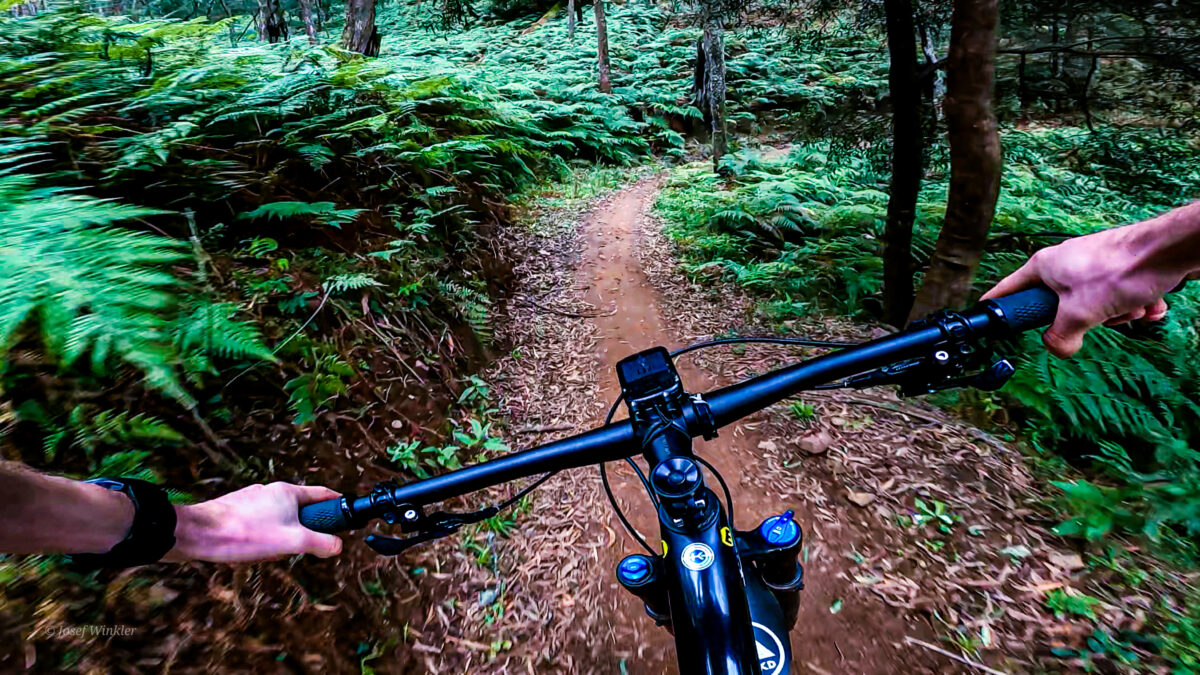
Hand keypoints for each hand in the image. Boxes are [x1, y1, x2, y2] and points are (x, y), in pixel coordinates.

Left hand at [166, 482, 343, 562]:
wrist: (198, 534)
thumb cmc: (245, 534)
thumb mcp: (292, 542)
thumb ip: (320, 543)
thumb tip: (338, 546)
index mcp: (288, 492)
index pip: (322, 493)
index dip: (336, 503)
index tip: (345, 512)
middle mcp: (270, 491)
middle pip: (299, 508)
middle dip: (302, 529)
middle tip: (299, 547)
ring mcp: (251, 499)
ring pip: (278, 517)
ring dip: (280, 535)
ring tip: (269, 552)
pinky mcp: (235, 510)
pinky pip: (259, 522)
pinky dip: (262, 535)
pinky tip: (252, 550)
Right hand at [981, 224, 1182, 357]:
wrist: (1170, 250)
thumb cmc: (1120, 269)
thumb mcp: (1079, 314)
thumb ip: (1061, 338)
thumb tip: (1058, 349)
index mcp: (1046, 265)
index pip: (1010, 289)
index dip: (1000, 306)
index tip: (991, 318)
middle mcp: (1068, 262)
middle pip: (1060, 304)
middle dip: (1083, 319)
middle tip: (1092, 318)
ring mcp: (1097, 264)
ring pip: (1096, 304)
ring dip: (1116, 313)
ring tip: (1130, 307)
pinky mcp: (1123, 268)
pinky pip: (1122, 296)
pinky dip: (1137, 304)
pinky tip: (1149, 303)